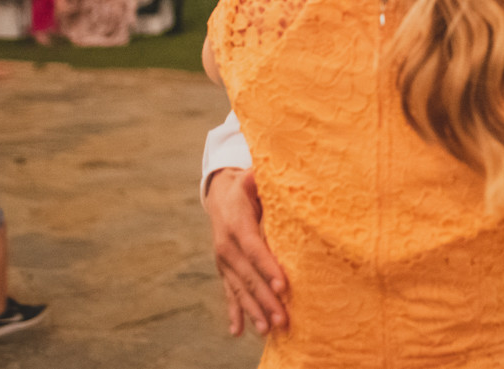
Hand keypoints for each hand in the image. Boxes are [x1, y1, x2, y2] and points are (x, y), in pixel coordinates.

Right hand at [207, 168, 287, 335]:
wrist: (220, 194)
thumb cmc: (245, 186)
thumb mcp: (251, 178)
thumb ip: (257, 178)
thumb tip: (260, 172)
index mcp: (236, 223)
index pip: (254, 248)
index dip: (268, 267)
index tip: (283, 285)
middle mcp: (226, 246)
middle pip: (248, 276)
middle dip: (266, 298)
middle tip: (283, 319)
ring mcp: (224, 261)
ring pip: (239, 289)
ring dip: (254, 311)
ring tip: (268, 330)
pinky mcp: (225, 270)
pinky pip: (229, 293)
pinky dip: (234, 312)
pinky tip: (238, 331)